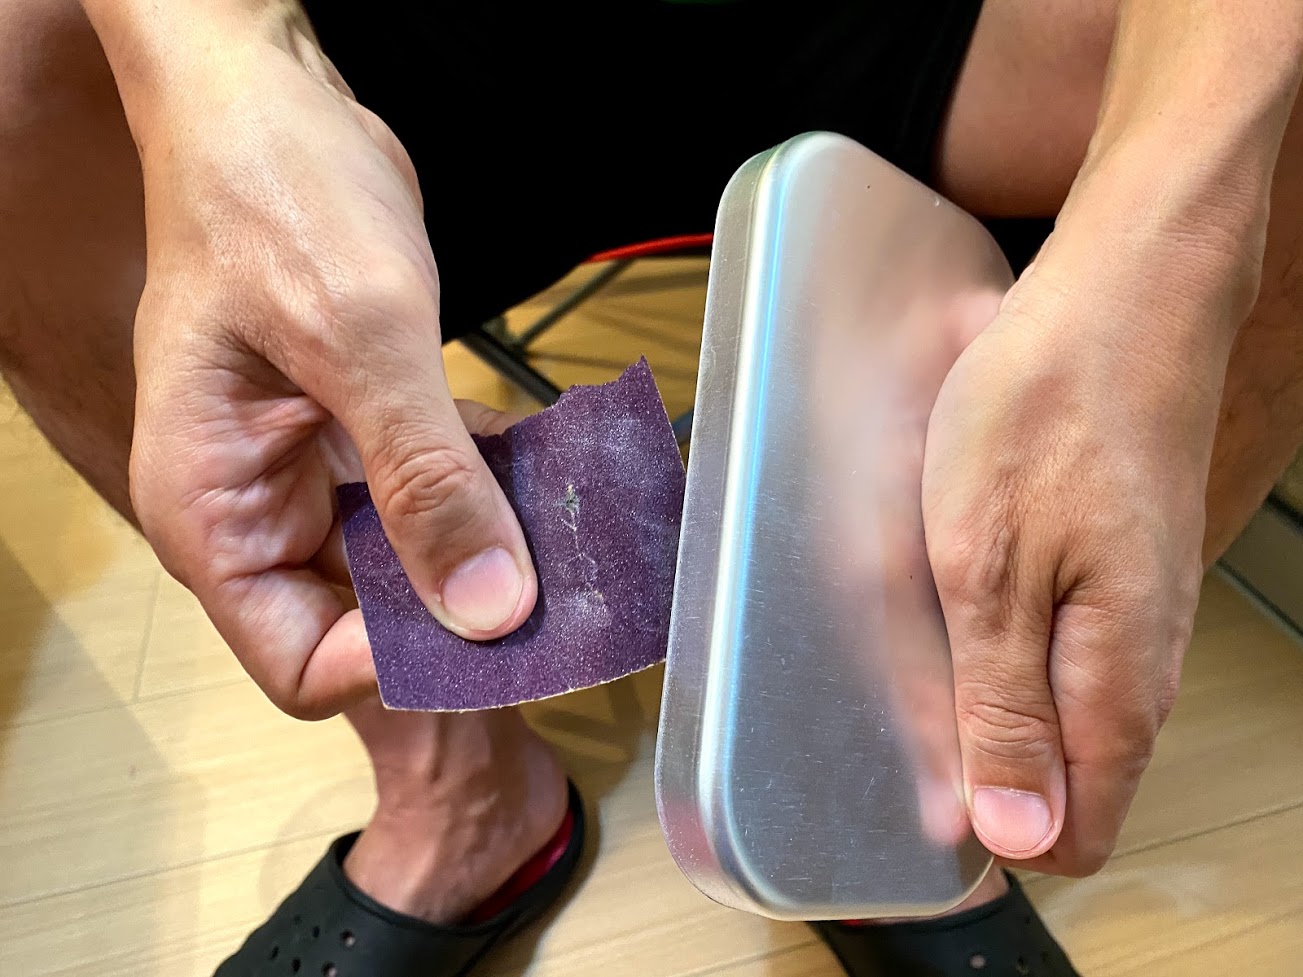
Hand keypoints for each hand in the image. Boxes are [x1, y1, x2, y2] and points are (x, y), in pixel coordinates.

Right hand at [127, 24, 535, 718]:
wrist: (271, 105)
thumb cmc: (274, 195)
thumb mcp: (359, 336)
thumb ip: (426, 478)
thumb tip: (487, 610)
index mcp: (215, 512)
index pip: (301, 664)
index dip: (396, 668)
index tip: (494, 628)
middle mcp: (257, 513)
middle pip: (360, 631)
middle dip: (458, 626)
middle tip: (560, 612)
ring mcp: (311, 478)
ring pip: (407, 570)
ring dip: (487, 562)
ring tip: (574, 551)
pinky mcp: (361, 439)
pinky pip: (432, 501)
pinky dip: (489, 497)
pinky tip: (552, 484)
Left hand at [921, 204, 1253, 874]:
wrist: (1125, 296)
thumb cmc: (1052, 413)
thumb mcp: (990, 571)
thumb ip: (1002, 709)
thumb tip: (1016, 835)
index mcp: (1118, 687)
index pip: (1069, 835)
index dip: (987, 827)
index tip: (914, 780)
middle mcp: (1140, 665)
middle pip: (1056, 772)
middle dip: (971, 746)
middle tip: (905, 662)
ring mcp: (1133, 615)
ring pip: (1049, 701)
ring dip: (976, 676)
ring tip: (926, 600)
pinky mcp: (1115, 568)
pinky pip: (1053, 639)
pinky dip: (995, 622)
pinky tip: (958, 564)